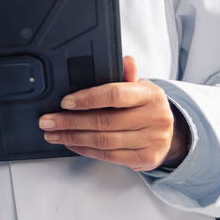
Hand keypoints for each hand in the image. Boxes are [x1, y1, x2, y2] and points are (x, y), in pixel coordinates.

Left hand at [39, 55, 188, 170]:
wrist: (171, 134)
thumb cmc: (147, 107)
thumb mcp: (140, 88)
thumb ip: (127, 75)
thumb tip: (125, 60)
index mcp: (150, 95)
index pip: (115, 95)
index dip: (87, 98)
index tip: (64, 102)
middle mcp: (154, 118)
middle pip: (104, 121)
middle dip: (70, 121)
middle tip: (48, 121)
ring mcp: (151, 140)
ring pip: (104, 141)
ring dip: (73, 138)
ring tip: (54, 134)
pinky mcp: (145, 158)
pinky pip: (109, 156)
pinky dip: (86, 150)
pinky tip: (72, 144)